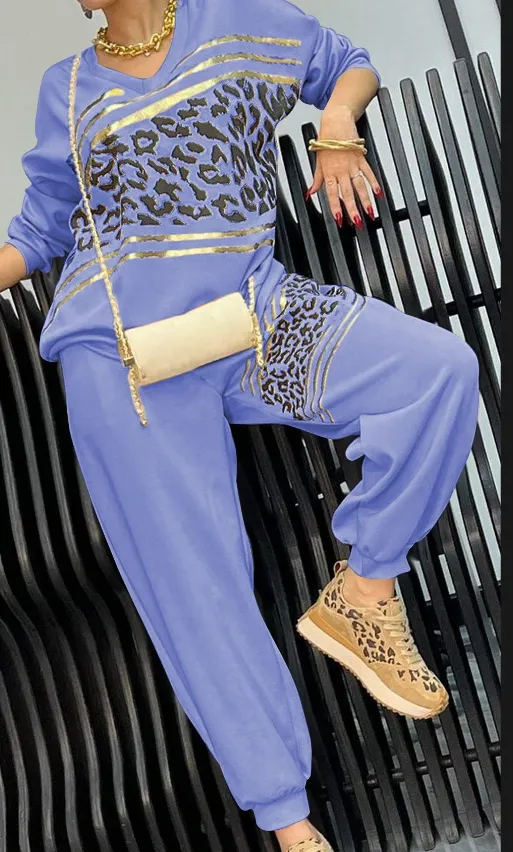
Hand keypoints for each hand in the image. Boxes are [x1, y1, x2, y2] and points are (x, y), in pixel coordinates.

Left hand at [306, 106, 382, 228]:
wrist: (336, 121)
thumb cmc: (326, 141)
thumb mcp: (318, 161)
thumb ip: (317, 180)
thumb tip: (310, 193)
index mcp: (329, 172)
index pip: (332, 194)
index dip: (336, 207)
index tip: (339, 220)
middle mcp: (341, 170)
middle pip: (348, 193)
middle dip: (352, 209)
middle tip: (357, 222)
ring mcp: (352, 165)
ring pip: (360, 186)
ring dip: (366, 201)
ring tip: (370, 213)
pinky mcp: (361, 158)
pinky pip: (369, 173)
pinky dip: (374, 183)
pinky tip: (379, 194)